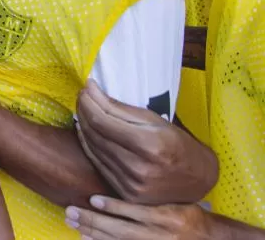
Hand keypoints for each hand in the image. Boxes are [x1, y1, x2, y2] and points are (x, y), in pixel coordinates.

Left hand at [66, 196, 215, 239]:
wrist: (208, 239)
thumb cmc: (189, 213)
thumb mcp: (174, 200)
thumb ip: (150, 193)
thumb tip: (121, 171)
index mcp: (167, 216)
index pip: (136, 211)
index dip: (113, 206)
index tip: (93, 198)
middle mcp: (159, 234)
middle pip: (120, 229)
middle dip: (93, 220)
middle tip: (70, 211)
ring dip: (92, 231)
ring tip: (72, 221)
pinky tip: (85, 237)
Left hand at [75, 80, 217, 204]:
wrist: (198, 180)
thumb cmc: (178, 144)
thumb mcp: (154, 120)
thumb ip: (120, 108)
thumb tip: (91, 89)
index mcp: (150, 145)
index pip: (102, 120)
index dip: (88, 102)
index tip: (86, 88)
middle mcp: (138, 167)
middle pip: (95, 134)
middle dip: (84, 111)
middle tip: (83, 97)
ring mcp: (131, 184)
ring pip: (93, 149)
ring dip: (83, 127)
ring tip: (84, 111)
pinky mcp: (125, 193)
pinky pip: (98, 164)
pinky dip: (89, 146)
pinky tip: (86, 132)